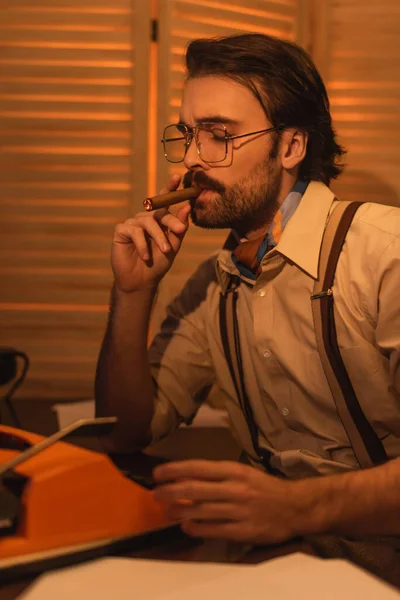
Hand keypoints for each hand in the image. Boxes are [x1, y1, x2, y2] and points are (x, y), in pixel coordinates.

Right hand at [112, 175, 190, 292]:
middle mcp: (145, 218)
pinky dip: (142, 244)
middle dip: (171, 221)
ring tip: (165, 251)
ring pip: (148, 222)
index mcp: (158, 220)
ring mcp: (132, 223)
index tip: (178, 177)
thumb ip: (179, 229)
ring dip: (158, 237)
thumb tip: (186, 207)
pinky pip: (134, 231)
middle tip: (180, 230)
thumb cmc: (158, 264)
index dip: (170, 187)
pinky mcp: (121, 231)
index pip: (165, 201)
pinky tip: (145, 256)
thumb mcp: (173, 246)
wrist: (142, 281)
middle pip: (159, 212)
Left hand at [152, 460, 300, 543]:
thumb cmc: (264, 487)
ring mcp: (239, 510)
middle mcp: (235, 488)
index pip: (198, 467)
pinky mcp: (243, 530)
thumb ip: (218, 475)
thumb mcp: (242, 473)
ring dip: (178, 511)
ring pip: (201, 510)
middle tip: (155, 493)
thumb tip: (188, 477)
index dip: (175, 470)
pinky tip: (186, 526)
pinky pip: (214, 529)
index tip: (158, 473)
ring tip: (165, 511)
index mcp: (234, 470)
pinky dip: (196, 528)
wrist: (294, 507)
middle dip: (170, 491)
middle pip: (194, 489)